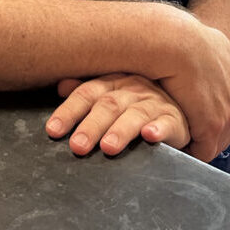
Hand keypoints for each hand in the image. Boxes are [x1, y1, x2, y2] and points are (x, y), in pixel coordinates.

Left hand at [45, 73, 189, 156]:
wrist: (176, 106)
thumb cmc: (135, 103)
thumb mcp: (111, 93)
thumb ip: (86, 92)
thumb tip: (60, 86)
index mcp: (112, 82)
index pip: (87, 93)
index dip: (69, 111)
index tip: (53, 130)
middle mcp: (132, 89)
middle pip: (108, 105)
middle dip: (91, 126)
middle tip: (77, 146)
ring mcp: (154, 103)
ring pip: (135, 114)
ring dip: (121, 130)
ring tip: (108, 147)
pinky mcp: (174, 119)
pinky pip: (167, 123)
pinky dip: (159, 129)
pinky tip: (150, 136)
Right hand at [157, 18, 229, 161]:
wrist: (180, 43)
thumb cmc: (193, 40)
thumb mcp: (223, 46)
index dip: (214, 118)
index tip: (196, 117)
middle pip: (226, 133)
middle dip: (208, 135)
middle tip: (186, 131)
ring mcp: (227, 117)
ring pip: (214, 144)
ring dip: (198, 145)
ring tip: (179, 141)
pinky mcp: (210, 128)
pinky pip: (202, 152)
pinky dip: (190, 153)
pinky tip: (176, 147)